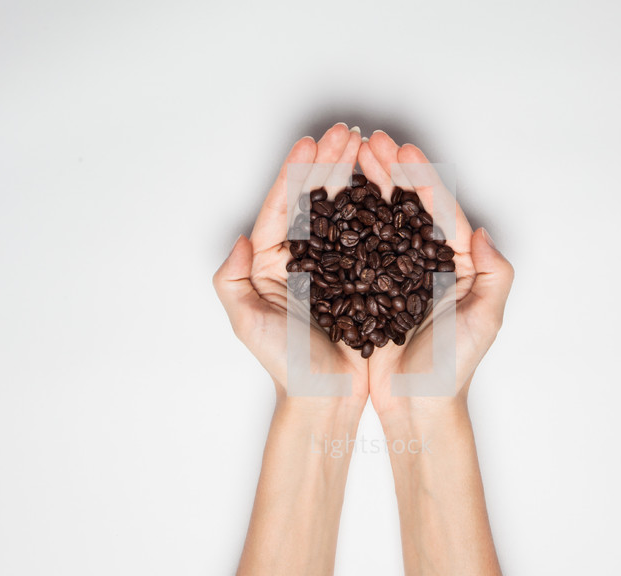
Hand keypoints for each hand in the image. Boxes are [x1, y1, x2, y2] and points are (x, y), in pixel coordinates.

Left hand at [213, 123, 368, 411]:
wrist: (327, 398)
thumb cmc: (288, 366)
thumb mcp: (248, 323)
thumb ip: (232, 280)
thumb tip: (239, 239)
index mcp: (274, 262)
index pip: (284, 207)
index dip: (296, 173)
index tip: (310, 145)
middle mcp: (305, 257)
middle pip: (316, 199)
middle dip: (330, 162)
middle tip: (345, 132)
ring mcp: (338, 263)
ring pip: (347, 209)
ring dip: (356, 175)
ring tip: (368, 146)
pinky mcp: (368, 275)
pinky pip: (375, 234)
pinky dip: (382, 206)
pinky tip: (389, 182)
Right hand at [357, 131, 513, 424]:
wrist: (415, 405)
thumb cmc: (451, 370)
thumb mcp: (484, 322)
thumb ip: (494, 276)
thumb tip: (480, 231)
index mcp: (454, 262)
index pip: (437, 210)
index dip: (420, 179)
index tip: (402, 152)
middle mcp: (422, 260)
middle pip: (404, 205)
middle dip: (386, 169)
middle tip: (368, 140)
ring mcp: (391, 270)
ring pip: (375, 218)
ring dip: (364, 184)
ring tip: (348, 154)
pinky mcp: (363, 285)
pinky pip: (352, 244)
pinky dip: (342, 217)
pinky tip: (331, 195)